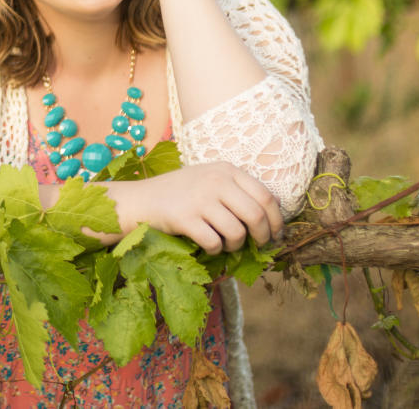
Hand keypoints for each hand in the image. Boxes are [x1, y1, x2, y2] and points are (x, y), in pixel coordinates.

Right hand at [107, 162, 283, 254]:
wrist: (142, 199)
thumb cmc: (179, 192)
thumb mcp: (210, 179)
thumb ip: (238, 190)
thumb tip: (274, 211)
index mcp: (226, 170)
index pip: (266, 196)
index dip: (276, 220)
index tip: (276, 234)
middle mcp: (216, 181)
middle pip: (256, 216)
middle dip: (263, 236)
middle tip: (260, 246)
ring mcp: (200, 199)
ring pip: (237, 233)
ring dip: (236, 245)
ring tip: (227, 244)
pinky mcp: (185, 219)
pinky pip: (215, 243)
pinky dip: (217, 250)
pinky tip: (209, 245)